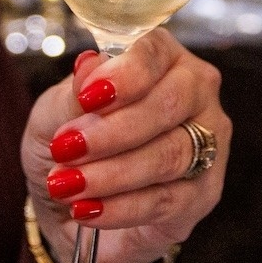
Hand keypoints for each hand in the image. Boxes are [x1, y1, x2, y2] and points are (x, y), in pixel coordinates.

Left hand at [26, 33, 229, 262]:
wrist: (69, 203)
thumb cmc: (70, 143)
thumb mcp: (54, 114)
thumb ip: (73, 92)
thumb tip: (90, 65)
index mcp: (160, 58)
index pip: (154, 52)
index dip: (124, 75)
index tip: (88, 97)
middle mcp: (194, 95)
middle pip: (169, 104)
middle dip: (113, 131)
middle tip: (66, 148)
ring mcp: (207, 145)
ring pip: (170, 155)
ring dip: (112, 173)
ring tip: (67, 185)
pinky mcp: (202, 195)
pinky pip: (167, 200)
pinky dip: (122, 207)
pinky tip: (88, 209)